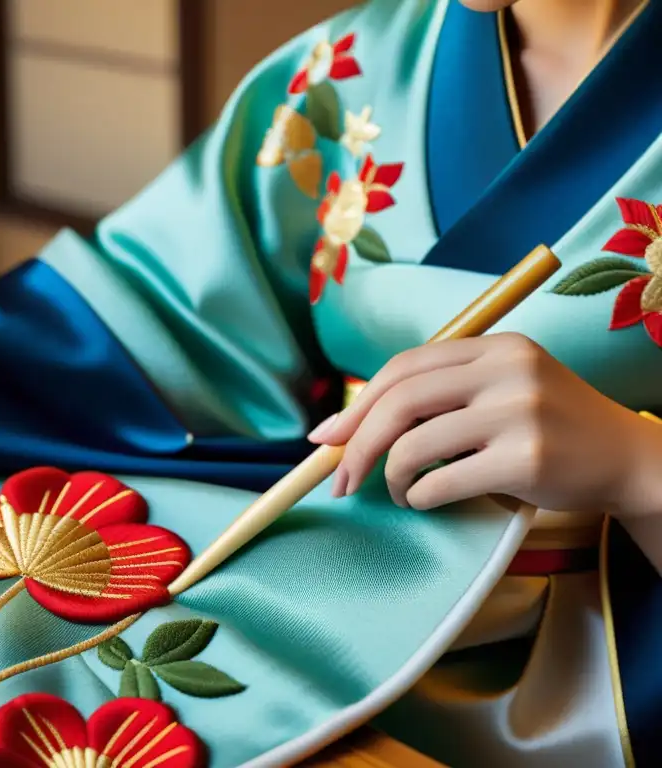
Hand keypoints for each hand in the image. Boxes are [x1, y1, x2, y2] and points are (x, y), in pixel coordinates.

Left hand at [309, 333, 661, 516]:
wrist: (628, 461)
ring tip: (400, 493)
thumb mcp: (501, 391)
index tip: (326, 436)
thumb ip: (442, 395)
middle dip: (356, 445)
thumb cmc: (548, 430)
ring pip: (413, 445)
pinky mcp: (527, 459)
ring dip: (391, 478)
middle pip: (399, 401)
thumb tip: (349, 425)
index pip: (404, 367)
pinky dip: (420, 497)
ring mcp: (519, 413)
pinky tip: (427, 500)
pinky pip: (440, 481)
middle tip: (339, 479)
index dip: (358, 403)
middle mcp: (507, 370)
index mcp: (495, 346)